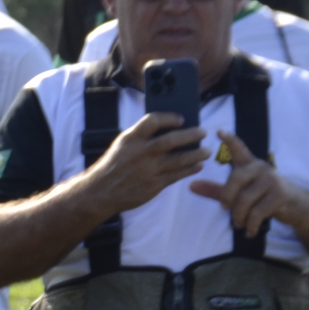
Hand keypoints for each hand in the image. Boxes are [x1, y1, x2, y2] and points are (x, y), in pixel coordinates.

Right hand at [90, 112, 209, 213]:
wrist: (101, 191)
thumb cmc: (115, 165)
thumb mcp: (123, 144)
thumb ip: (143, 136)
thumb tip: (170, 129)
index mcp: (131, 138)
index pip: (153, 121)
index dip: (169, 118)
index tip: (181, 118)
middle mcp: (140, 153)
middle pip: (170, 140)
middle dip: (190, 135)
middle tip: (203, 132)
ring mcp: (148, 170)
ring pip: (178, 160)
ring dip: (196, 154)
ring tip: (206, 151)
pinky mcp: (153, 186)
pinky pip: (176, 176)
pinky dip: (189, 169)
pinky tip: (197, 165)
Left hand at [188, 132, 297, 236]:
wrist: (297, 207)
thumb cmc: (264, 198)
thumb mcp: (240, 193)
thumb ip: (216, 190)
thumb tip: (191, 186)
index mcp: (250, 165)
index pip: (239, 149)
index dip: (230, 140)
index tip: (218, 132)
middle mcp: (261, 168)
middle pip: (235, 179)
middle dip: (227, 198)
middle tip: (225, 210)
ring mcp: (272, 180)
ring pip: (245, 200)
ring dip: (239, 217)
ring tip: (239, 225)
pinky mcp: (280, 194)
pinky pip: (257, 212)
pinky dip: (250, 226)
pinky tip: (250, 232)